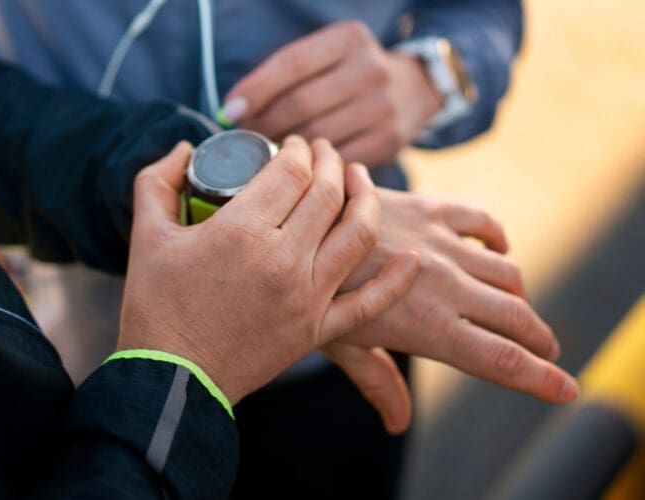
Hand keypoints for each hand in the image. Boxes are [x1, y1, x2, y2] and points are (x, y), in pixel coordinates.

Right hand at [116, 138, 419, 404]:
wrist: (172, 378)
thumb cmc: (155, 306)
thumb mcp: (145, 235)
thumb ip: (157, 181)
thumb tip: (180, 148)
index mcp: (241, 231)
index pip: (291, 170)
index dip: (297, 147)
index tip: (293, 143)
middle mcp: (283, 259)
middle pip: (327, 192)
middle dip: (329, 160)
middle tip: (322, 150)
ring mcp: (307, 296)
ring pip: (358, 234)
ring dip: (366, 197)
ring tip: (359, 178)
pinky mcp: (317, 329)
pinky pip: (369, 304)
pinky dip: (396, 281)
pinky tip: (412, 260)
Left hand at [220, 21, 440, 166]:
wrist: (414, 89)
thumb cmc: (349, 74)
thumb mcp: (326, 55)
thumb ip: (284, 75)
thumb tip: (235, 110)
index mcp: (347, 40)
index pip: (291, 65)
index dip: (256, 89)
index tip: (231, 110)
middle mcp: (369, 70)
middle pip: (301, 104)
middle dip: (264, 124)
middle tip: (244, 139)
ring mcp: (383, 108)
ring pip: (316, 137)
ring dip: (282, 152)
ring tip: (264, 155)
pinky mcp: (389, 142)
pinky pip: (336, 161)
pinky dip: (310, 170)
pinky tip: (295, 171)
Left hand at [323, 189, 578, 432]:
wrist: (295, 222)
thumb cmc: (307, 291)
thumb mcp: (341, 342)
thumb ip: (377, 380)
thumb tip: (398, 424)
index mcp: (427, 327)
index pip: (500, 360)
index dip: (540, 378)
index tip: (565, 388)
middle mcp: (445, 286)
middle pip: (516, 318)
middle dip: (539, 340)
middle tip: (546, 351)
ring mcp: (441, 244)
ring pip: (507, 273)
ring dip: (520, 295)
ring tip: (519, 308)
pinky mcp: (431, 209)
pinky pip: (483, 221)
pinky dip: (498, 238)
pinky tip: (498, 248)